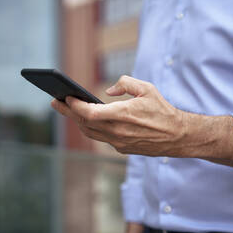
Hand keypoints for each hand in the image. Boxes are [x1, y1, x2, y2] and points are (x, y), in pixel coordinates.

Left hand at [51, 75, 186, 156]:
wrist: (177, 136)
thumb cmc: (162, 110)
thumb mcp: (146, 88)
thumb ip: (125, 84)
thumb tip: (108, 90)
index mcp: (122, 115)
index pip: (89, 113)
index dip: (74, 105)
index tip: (65, 97)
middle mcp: (117, 131)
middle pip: (84, 123)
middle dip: (68, 112)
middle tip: (56, 102)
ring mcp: (118, 142)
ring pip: (90, 133)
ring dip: (77, 121)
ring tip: (68, 111)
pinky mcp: (122, 148)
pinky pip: (100, 138)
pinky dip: (90, 128)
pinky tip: (87, 120)